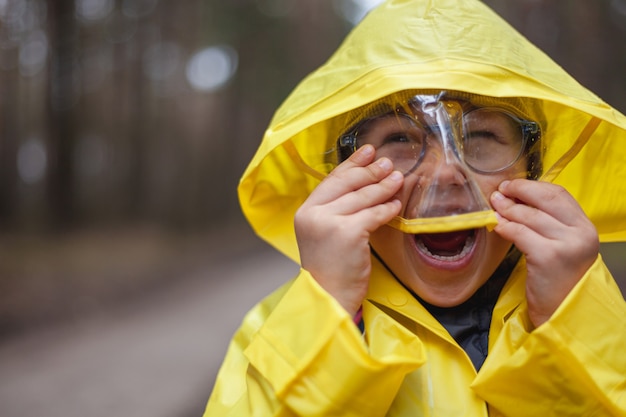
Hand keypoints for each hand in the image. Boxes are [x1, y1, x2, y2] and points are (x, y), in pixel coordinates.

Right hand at [294, 145, 403, 315]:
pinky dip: (387, 209)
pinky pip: (374, 214)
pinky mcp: (348, 233)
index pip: (331, 180)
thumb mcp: (324, 234)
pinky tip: (396, 205)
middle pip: (347, 184)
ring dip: (383, 187)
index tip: (368, 151)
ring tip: (398, 179)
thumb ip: (334, 211)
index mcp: (305, 212)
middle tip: (388, 164)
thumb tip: (363, 185)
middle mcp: (313, 214)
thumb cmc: (329, 270)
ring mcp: (329, 222)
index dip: (352, 164)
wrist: (328, 298)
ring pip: (363, 198)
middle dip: (371, 171)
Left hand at [490, 179, 599, 327]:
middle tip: (499, 192)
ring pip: (529, 216)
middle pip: (544, 199)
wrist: (562, 312)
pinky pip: (519, 233)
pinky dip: (504, 226)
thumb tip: (514, 199)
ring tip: (494, 207)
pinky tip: (496, 225)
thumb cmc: (558, 279)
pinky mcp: (547, 257)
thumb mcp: (561, 246)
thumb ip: (547, 224)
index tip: (513, 186)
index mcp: (585, 227)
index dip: (533, 186)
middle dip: (518, 192)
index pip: (559, 194)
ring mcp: (565, 244)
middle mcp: (580, 233)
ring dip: (507, 209)